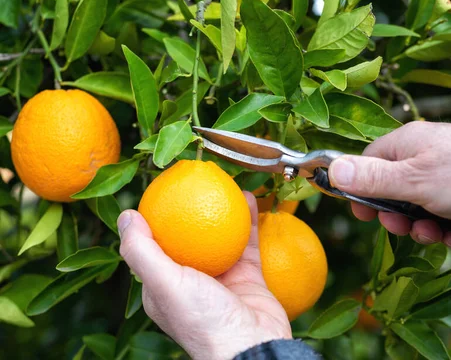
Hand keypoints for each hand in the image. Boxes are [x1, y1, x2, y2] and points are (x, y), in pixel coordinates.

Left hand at [117, 192, 291, 359]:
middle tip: (192, 178)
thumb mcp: (163, 284)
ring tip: (221, 181)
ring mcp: (221, 277)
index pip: (153, 245)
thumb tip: (126, 215)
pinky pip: (247, 241)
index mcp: (164, 286)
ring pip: (219, 234)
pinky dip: (247, 219)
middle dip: (188, 207)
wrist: (253, 344)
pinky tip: (246, 197)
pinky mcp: (248, 275)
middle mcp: (191, 280)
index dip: (155, 216)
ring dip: (221, 208)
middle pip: (187, 236)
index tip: (159, 187)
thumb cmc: (203, 319)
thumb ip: (141, 251)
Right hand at [329, 121, 450, 248]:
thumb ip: (372, 179)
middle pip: (392, 188)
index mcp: (404, 143)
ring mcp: (445, 170)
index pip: (366, 164)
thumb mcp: (414, 181)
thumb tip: (331, 170)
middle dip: (398, 215)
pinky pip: (442, 209)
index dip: (362, 191)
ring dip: (423, 225)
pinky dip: (445, 225)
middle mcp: (422, 152)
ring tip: (439, 233)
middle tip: (407, 228)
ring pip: (418, 204)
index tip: (366, 215)